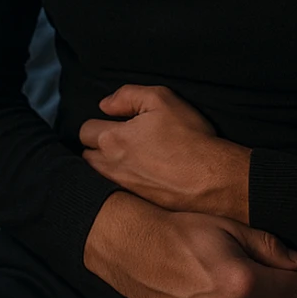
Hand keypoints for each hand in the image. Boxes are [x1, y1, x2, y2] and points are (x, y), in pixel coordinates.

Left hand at [80, 83, 250, 220]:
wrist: (211, 177)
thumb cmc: (188, 137)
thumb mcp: (161, 99)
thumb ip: (127, 96)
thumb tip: (105, 105)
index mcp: (112, 140)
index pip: (85, 130)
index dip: (100, 121)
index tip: (116, 121)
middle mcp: (110, 166)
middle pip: (86, 155)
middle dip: (96, 145)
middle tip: (119, 138)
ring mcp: (122, 187)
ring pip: (98, 173)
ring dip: (106, 163)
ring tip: (128, 155)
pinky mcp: (136, 202)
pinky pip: (116, 188)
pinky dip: (122, 179)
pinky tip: (141, 172)